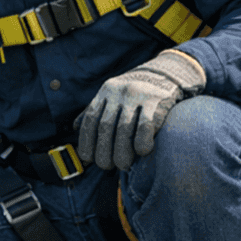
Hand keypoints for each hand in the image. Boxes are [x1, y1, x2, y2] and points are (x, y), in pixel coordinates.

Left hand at [77, 49, 205, 170]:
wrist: (166, 74)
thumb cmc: (135, 92)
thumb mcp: (112, 95)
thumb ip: (95, 110)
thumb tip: (75, 127)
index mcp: (105, 91)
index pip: (90, 120)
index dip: (87, 142)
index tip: (89, 159)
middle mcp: (119, 91)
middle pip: (105, 127)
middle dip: (103, 151)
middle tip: (107, 166)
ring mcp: (138, 94)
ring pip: (124, 129)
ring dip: (121, 152)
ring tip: (123, 165)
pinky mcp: (157, 100)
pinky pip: (145, 126)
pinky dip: (141, 143)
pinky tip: (142, 152)